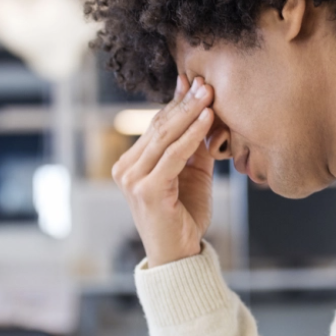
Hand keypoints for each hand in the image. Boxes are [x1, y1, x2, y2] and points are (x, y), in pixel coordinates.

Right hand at [111, 73, 215, 266]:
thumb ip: (195, 146)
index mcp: (131, 163)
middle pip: (159, 126)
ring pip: (165, 136)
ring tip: (209, 93)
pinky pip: (173, 154)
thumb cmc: (184, 216)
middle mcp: (126, 169)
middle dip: (184, 102)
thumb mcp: (192, 174)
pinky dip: (192, 134)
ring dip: (190, 112)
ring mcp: (132, 179)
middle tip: (204, 81)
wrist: (179, 255)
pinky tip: (207, 118)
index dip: (176, 103)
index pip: (155, 126)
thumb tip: (206, 111)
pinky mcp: (146, 189)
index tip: (192, 81)